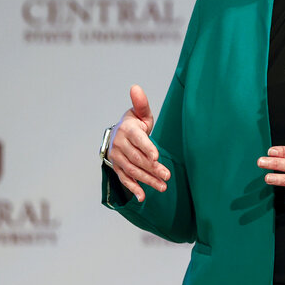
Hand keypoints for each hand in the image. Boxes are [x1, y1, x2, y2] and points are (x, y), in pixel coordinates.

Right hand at [107, 85, 170, 202]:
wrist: (117, 134)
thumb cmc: (135, 123)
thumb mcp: (140, 113)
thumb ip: (141, 104)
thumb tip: (136, 87)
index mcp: (127, 130)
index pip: (138, 140)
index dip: (147, 148)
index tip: (157, 157)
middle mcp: (120, 144)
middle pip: (137, 158)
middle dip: (152, 168)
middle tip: (167, 176)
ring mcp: (117, 157)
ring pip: (132, 170)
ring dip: (147, 180)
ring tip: (163, 187)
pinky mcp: (116, 167)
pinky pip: (124, 179)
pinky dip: (133, 189)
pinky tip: (143, 197)